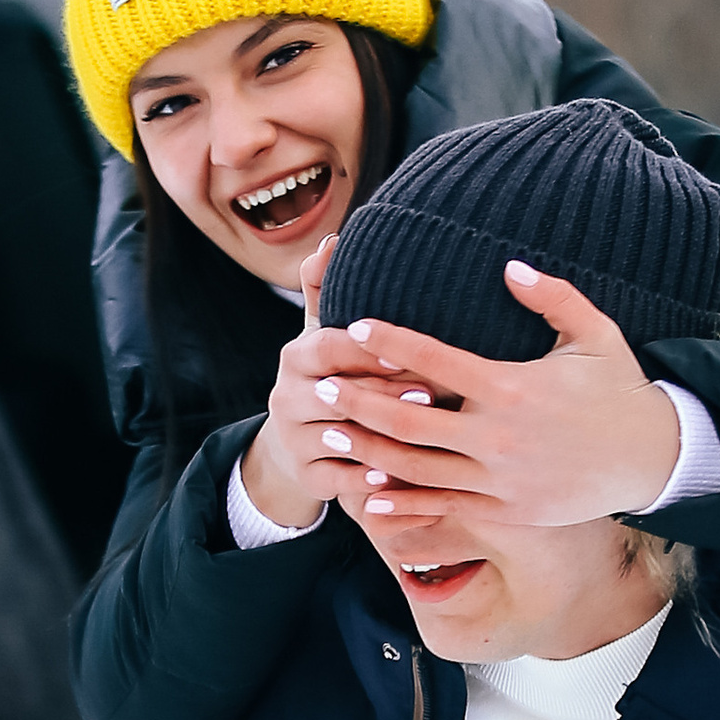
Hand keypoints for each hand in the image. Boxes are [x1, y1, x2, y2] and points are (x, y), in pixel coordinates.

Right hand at [236, 240, 436, 530]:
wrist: (299, 443)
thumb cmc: (332, 375)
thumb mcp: (326, 331)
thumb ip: (326, 289)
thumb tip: (333, 240)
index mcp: (296, 357)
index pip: (327, 347)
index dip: (365, 350)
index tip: (406, 351)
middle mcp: (287, 396)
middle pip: (335, 395)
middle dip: (383, 395)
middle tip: (432, 395)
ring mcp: (295, 439)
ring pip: (338, 438)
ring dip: (381, 439)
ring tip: (423, 439)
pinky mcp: (307, 478)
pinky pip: (338, 480)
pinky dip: (367, 480)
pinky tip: (400, 479)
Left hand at [312, 262, 685, 531]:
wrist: (652, 459)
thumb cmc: (620, 390)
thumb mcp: (595, 333)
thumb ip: (551, 296)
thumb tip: (508, 265)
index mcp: (511, 386)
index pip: (435, 360)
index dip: (390, 342)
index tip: (356, 326)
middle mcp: (498, 436)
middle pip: (410, 420)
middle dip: (360, 402)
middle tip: (323, 386)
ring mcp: (498, 479)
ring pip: (416, 467)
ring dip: (369, 451)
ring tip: (332, 433)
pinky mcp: (505, 510)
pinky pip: (441, 507)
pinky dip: (401, 501)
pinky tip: (368, 493)